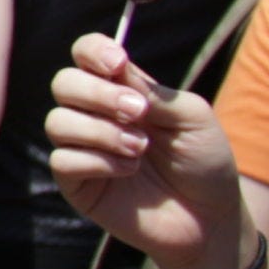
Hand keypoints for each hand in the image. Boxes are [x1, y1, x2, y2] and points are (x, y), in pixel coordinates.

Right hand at [42, 32, 246, 268]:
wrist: (211, 218)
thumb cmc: (204, 162)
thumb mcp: (193, 117)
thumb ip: (155, 92)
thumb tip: (118, 72)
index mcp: (122, 91)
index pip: (86, 54)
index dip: (93, 50)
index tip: (118, 64)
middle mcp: (96, 115)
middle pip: (63, 83)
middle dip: (98, 94)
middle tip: (138, 112)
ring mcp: (83, 149)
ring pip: (57, 122)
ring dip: (101, 132)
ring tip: (141, 148)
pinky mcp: (77, 184)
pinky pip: (63, 161)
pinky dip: (99, 162)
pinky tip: (129, 171)